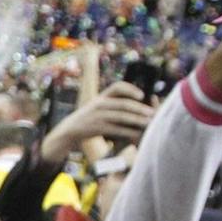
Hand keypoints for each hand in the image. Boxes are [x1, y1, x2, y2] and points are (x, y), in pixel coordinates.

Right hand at [42, 81, 156, 164]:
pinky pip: (116, 129)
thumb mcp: (97, 107)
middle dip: (139, 108)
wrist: (70, 130)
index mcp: (101, 97)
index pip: (117, 87)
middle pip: (123, 104)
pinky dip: (128, 131)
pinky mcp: (97, 128)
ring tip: (148, 123)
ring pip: (121, 117)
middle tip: (152, 112)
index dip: (130, 89)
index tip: (141, 95)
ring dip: (136, 120)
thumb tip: (137, 105)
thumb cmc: (89, 119)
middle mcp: (99, 104)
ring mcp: (97, 116)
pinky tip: (136, 134)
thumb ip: (112, 104)